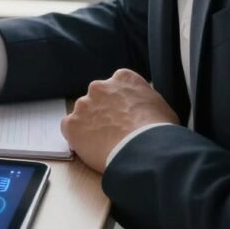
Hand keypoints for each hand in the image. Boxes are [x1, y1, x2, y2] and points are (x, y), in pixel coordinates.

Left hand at [62, 69, 179, 172]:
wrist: (144, 149)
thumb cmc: (157, 131)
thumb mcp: (160, 105)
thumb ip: (143, 99)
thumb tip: (143, 107)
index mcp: (123, 79)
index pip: (116, 85)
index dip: (119, 102)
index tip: (123, 113)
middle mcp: (99, 87)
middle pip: (97, 98)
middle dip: (103, 112)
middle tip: (114, 129)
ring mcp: (83, 105)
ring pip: (83, 114)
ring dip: (90, 125)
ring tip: (106, 142)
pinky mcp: (71, 124)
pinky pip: (70, 129)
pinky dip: (77, 137)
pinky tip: (92, 146)